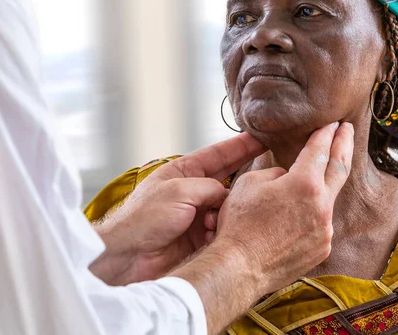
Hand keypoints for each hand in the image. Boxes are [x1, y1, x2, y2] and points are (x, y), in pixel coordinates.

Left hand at [90, 132, 265, 284]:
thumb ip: (210, 187)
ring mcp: (196, 215)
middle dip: (245, 178)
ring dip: (227, 212)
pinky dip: (222, 231)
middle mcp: (191, 192)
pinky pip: (223, 229)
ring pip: (227, 207)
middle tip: (269, 171)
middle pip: (227, 179)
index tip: (260, 139)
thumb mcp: (179, 191)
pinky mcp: (200, 238)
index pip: (217, 155)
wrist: (129, 258)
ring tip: (214, 220)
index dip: (239, 146)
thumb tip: (229, 195)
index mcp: (182, 172)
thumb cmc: (144, 219)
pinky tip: (214, 235)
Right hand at [172, 122, 354, 333]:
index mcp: (305, 184)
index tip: (332, 124)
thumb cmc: (239, 225)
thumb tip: (286, 176)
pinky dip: (314, 214)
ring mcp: (325, 230)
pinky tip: (300, 213)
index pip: (320, 150)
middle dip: (345, 145)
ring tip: (322, 172)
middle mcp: (322, 206)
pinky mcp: (321, 248)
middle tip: (348, 130)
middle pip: (340, 168)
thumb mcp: (250, 183)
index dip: (326, 134)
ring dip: (325, 184)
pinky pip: (321, 224)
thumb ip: (276, 173)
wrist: (239, 268)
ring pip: (328, 200)